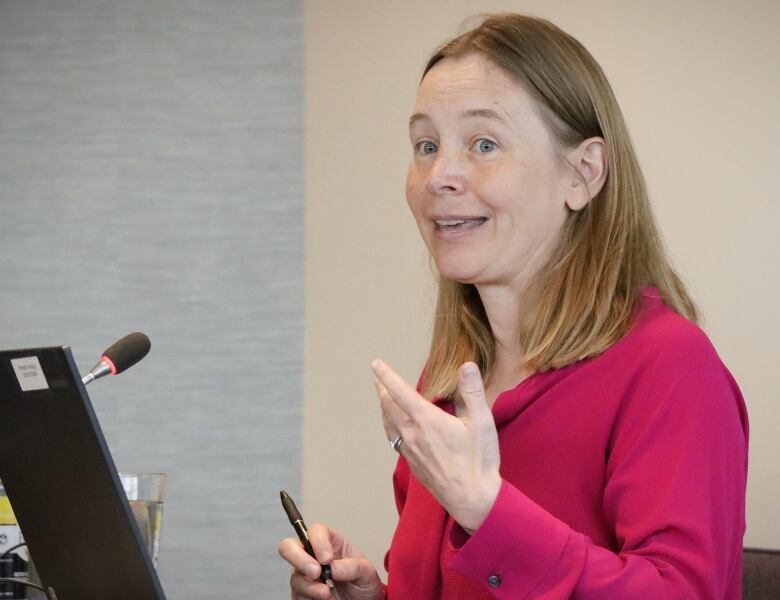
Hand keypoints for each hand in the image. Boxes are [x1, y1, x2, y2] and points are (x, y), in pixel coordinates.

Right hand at [278, 523, 384, 599]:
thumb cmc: (363, 583)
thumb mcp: (366, 571)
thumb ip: (352, 566)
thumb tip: (332, 567)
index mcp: (330, 543)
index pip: (316, 532)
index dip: (318, 542)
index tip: (327, 558)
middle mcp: (313, 556)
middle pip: (289, 547)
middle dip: (298, 558)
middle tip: (316, 572)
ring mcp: (305, 576)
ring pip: (294, 576)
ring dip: (310, 586)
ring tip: (328, 594)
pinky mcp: (302, 594)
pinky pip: (298, 595)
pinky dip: (310, 598)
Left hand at [372, 360, 500, 532]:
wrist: (472, 500)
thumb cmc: (479, 461)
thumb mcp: (482, 422)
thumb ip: (473, 391)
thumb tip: (467, 365)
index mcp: (426, 420)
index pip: (399, 392)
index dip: (386, 376)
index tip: (376, 364)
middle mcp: (412, 434)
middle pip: (388, 407)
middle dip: (382, 390)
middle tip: (377, 378)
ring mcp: (410, 451)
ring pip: (388, 425)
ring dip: (383, 409)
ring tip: (382, 400)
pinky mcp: (413, 464)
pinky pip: (394, 440)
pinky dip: (390, 427)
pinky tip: (395, 429)